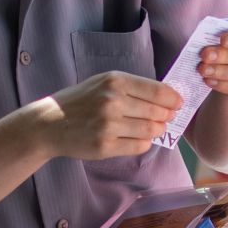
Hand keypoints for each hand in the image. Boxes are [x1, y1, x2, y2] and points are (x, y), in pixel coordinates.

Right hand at [37, 71, 179, 160]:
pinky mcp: (105, 146)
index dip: (173, 100)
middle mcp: (113, 101)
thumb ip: (133, 87)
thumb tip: (168, 99)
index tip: (177, 104)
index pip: (158, 92)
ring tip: (150, 128)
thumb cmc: (81, 101)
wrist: (50, 123)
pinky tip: (136, 138)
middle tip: (164, 118)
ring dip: (156, 131)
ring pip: (151, 130)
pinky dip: (143, 143)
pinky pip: (139, 146)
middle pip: (158, 112)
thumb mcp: (104, 82)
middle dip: (165, 117)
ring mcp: (109, 125)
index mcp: (115, 81)